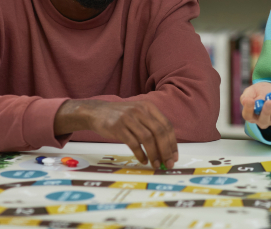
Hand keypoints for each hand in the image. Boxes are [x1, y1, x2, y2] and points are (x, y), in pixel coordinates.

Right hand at [55, 100, 177, 169]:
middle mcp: (140, 110)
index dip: (172, 143)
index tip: (174, 157)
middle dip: (166, 151)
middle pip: (159, 132)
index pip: (167, 126)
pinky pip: (133, 143)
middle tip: (167, 164)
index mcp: (149, 107)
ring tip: (155, 164)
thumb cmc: (121, 117)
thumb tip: (166, 150)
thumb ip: (151, 126)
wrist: (97, 112)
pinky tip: (143, 160)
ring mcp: (128, 118)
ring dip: (154, 154)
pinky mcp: (118, 127)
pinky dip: (140, 154)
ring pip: (148, 138)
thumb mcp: (138, 114)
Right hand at [240, 82, 270, 128]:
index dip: (248, 109)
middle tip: (268, 102)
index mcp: (252, 115)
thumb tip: (245, 101)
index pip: (248, 116)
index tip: (249, 100)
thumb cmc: (259, 92)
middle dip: (266, 111)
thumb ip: (247, 95)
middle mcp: (263, 120)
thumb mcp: (252, 91)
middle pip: (264, 120)